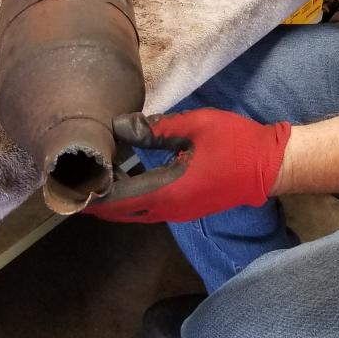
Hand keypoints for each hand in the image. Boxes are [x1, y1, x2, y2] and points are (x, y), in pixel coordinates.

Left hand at [86, 109, 291, 222]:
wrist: (272, 165)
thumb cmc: (237, 143)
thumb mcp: (196, 127)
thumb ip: (156, 128)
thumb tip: (119, 126)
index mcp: (169, 191)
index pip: (117, 199)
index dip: (90, 193)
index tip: (66, 184)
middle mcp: (170, 209)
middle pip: (121, 211)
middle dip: (94, 199)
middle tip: (68, 182)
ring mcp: (179, 211)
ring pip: (134, 210)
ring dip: (112, 198)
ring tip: (91, 175)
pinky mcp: (187, 206)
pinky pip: (148, 205)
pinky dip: (129, 195)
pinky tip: (123, 175)